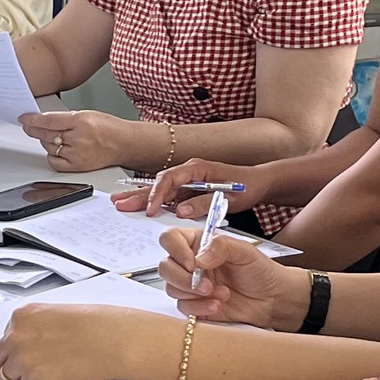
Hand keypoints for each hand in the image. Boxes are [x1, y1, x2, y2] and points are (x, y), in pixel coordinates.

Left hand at [0, 305, 151, 379]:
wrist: (114, 341)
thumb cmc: (99, 327)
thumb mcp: (57, 315)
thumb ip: (36, 329)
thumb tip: (31, 345)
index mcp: (22, 316)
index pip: (3, 340)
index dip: (15, 352)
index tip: (26, 357)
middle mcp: (16, 337)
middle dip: (9, 369)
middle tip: (28, 374)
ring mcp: (22, 361)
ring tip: (48, 378)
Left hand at [20, 108, 128, 172]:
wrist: (124, 144)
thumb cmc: (109, 129)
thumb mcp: (87, 114)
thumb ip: (65, 118)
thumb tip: (44, 121)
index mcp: (81, 122)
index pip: (50, 121)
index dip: (33, 120)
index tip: (24, 118)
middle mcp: (79, 139)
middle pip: (47, 135)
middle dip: (35, 130)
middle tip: (29, 126)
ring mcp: (78, 155)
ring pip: (49, 147)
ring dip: (45, 141)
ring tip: (52, 136)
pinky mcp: (77, 167)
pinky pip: (55, 162)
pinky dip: (52, 155)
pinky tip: (56, 150)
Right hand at [122, 157, 251, 217]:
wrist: (260, 182)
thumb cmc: (247, 186)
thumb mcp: (229, 197)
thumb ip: (203, 203)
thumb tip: (180, 211)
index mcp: (197, 168)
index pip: (170, 179)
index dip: (158, 195)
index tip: (152, 210)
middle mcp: (189, 172)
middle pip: (158, 183)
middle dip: (139, 194)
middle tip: (119, 203)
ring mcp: (188, 181)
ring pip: (159, 189)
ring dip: (140, 197)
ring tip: (120, 202)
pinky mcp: (189, 190)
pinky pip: (167, 195)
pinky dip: (153, 201)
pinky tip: (140, 206)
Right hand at [159, 224, 307, 328]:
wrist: (273, 300)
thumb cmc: (261, 272)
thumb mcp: (245, 251)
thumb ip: (220, 247)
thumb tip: (198, 258)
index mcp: (199, 244)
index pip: (171, 239)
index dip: (175, 250)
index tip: (192, 263)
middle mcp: (191, 264)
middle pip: (165, 267)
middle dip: (182, 278)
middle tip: (205, 284)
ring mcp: (191, 286)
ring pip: (171, 288)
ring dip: (194, 294)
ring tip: (221, 294)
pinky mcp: (195, 306)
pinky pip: (183, 307)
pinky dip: (199, 308)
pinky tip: (218, 305)